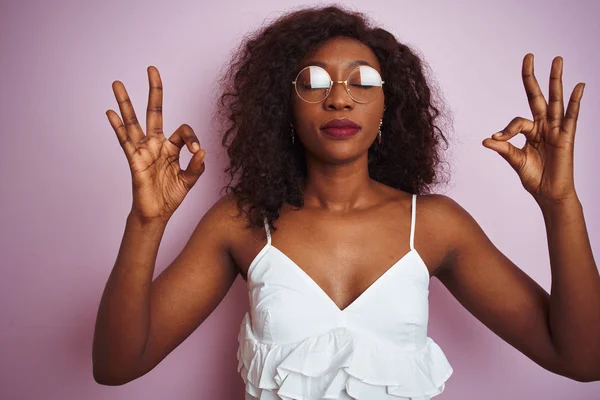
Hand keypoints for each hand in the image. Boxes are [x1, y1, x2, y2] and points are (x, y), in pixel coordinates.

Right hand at [106, 66, 206, 221]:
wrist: (156, 213)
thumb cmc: (171, 196)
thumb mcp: (189, 181)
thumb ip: (196, 166)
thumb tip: (201, 151)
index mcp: (172, 147)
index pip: (183, 131)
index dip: (191, 138)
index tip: (196, 152)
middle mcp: (156, 144)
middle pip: (154, 112)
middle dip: (154, 91)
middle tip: (152, 69)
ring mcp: (143, 150)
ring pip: (133, 122)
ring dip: (126, 103)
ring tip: (117, 84)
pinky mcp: (134, 160)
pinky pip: (125, 141)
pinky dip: (118, 126)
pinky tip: (111, 112)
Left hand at [482, 54, 584, 205]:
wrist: (548, 194)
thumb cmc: (534, 177)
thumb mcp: (515, 161)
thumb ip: (504, 148)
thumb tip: (486, 140)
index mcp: (530, 131)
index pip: (517, 121)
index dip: (506, 130)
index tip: (497, 139)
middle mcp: (544, 125)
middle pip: (537, 96)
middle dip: (533, 77)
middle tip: (529, 56)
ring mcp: (556, 129)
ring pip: (555, 100)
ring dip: (556, 80)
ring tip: (557, 59)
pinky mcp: (567, 137)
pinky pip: (571, 116)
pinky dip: (575, 101)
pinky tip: (579, 86)